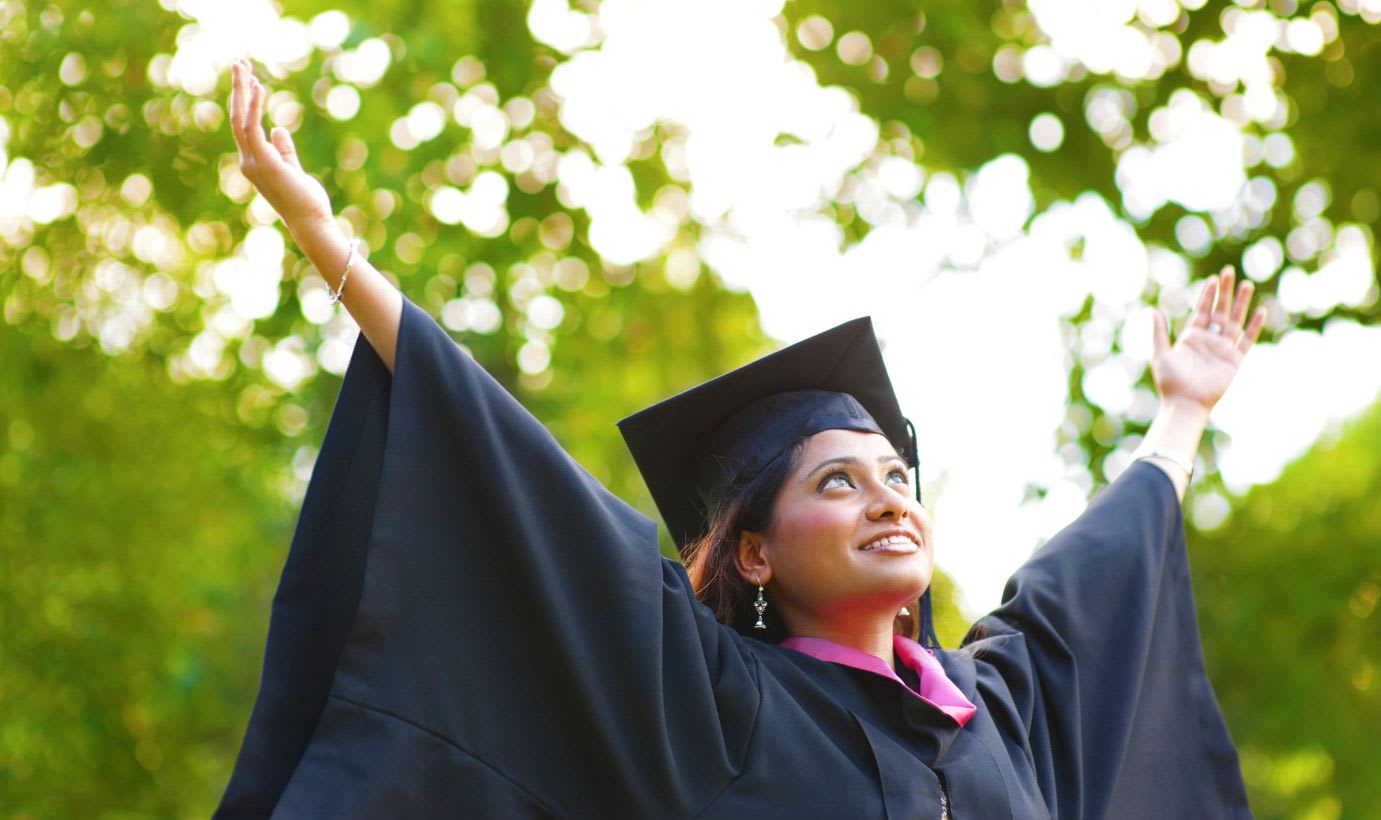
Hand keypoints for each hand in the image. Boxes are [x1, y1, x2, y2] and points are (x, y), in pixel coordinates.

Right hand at [228, 59, 333, 231]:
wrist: (311, 223)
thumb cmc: (306, 201)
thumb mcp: (294, 169)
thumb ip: (284, 149)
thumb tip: (278, 128)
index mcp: (254, 163)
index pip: (244, 126)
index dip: (246, 101)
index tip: (253, 80)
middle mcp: (248, 162)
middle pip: (237, 118)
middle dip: (238, 89)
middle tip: (240, 63)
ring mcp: (252, 162)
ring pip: (239, 119)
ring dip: (241, 91)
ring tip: (243, 66)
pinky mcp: (263, 161)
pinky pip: (251, 128)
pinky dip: (253, 106)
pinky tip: (259, 88)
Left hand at [1150, 265, 1266, 413]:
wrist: (1184, 403)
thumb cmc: (1170, 382)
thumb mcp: (1161, 354)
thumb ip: (1159, 333)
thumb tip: (1153, 311)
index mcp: (1191, 337)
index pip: (1202, 311)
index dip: (1207, 295)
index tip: (1212, 279)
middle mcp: (1209, 341)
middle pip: (1219, 311)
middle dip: (1224, 292)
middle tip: (1229, 272)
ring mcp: (1223, 349)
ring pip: (1234, 321)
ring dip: (1241, 303)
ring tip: (1246, 284)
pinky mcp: (1234, 360)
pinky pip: (1247, 340)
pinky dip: (1254, 327)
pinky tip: (1260, 312)